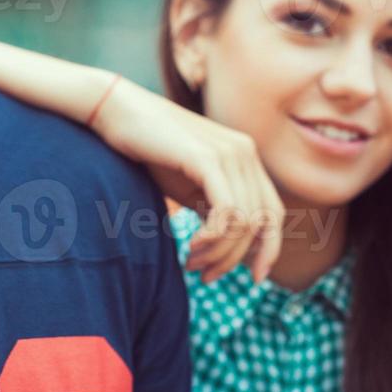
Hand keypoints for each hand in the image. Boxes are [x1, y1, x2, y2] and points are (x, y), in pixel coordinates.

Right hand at [91, 77, 283, 283]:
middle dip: (234, 258)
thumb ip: (214, 209)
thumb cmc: (150, 151)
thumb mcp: (190, 186)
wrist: (118, 112)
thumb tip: (230, 247)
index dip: (269, 249)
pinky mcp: (208, 158)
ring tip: (192, 263)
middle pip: (260, 223)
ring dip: (219, 252)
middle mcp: (245, 152)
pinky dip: (214, 238)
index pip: (273, 212)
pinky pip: (228, 211)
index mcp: (246, 158)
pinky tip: (192, 246)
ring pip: (244, 222)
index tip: (252, 278)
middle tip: (203, 276)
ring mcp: (230, 152)